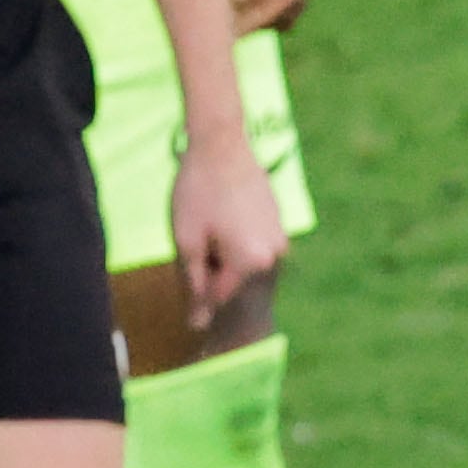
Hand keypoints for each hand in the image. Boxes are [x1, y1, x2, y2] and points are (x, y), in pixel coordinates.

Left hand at [165, 133, 287, 320]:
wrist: (221, 142)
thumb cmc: (197, 191)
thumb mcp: (187, 241)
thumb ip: (194, 285)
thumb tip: (197, 325)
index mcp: (252, 265)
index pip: (219, 295)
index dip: (196, 278)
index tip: (186, 251)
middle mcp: (275, 257)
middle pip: (234, 279)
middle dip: (212, 264)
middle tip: (197, 229)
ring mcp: (281, 239)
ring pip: (245, 261)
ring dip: (225, 250)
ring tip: (211, 216)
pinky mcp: (280, 222)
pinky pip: (254, 243)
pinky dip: (237, 236)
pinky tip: (224, 210)